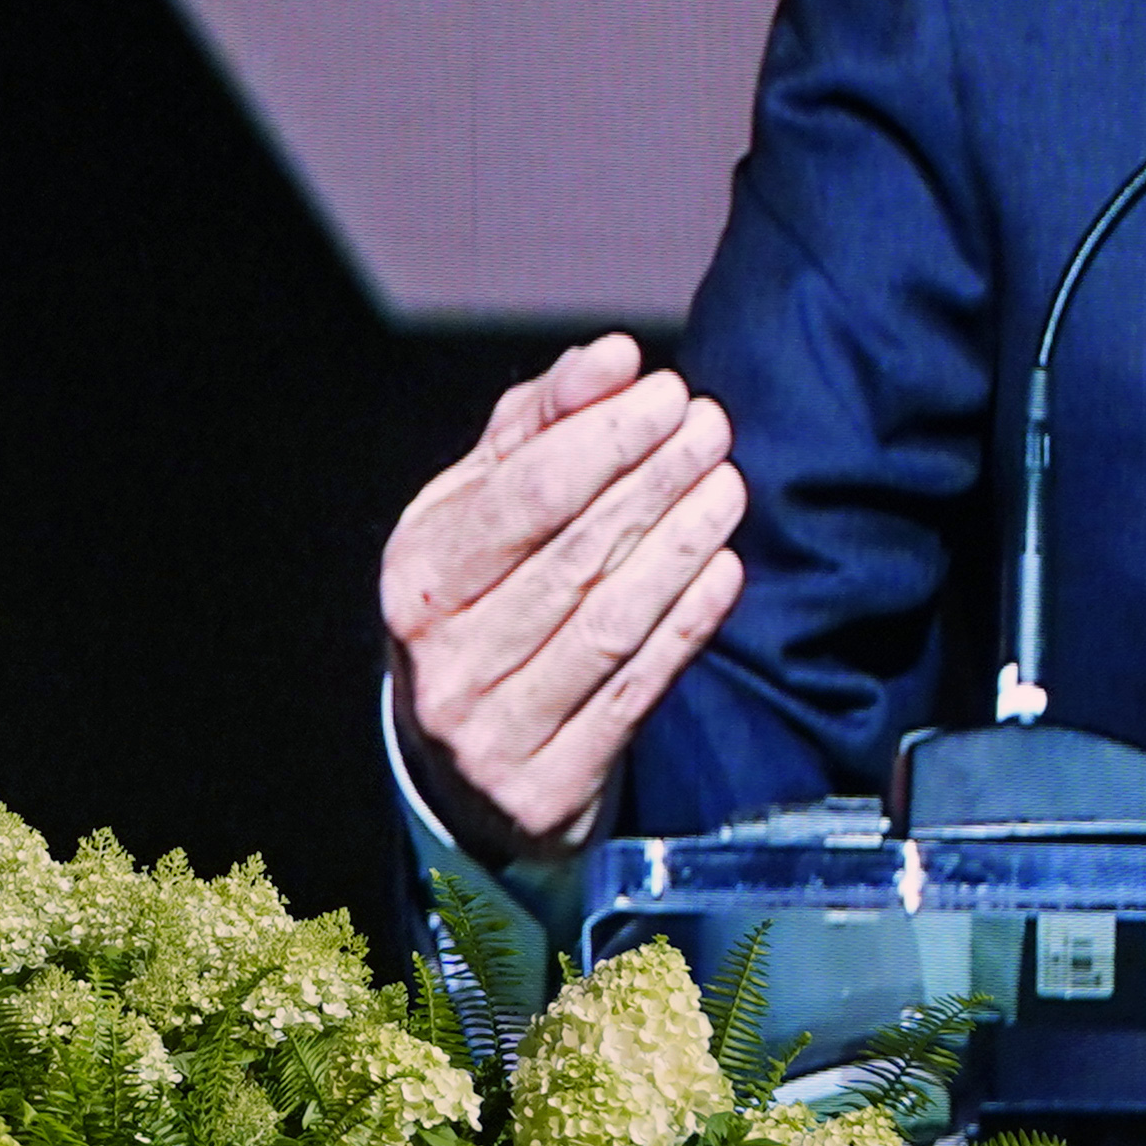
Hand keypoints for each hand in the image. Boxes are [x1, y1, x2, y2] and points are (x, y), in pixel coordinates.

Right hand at [380, 333, 746, 859]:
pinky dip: (686, 626)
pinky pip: (634, 691)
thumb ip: (540, 425)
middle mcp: (444, 656)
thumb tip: (613, 359)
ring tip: (729, 487)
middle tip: (713, 428)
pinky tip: (723, 569)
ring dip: (680, 546)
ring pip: (609, 622)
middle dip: (653, 479)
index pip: (521, 496)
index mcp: (417, 574)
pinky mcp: (547, 785)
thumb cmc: (482, 601)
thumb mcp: (481, 508)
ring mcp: (492, 729)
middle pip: (572, 554)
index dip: (602, 439)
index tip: (667, 393)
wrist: (463, 764)